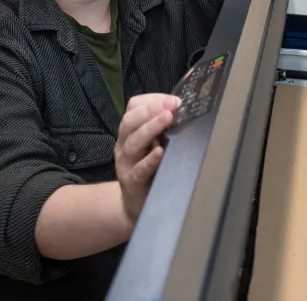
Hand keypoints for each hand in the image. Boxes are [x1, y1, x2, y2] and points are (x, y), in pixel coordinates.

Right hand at [114, 93, 180, 223]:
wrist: (134, 206)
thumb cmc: (147, 171)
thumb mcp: (150, 146)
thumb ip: (161, 129)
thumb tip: (182, 110)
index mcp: (129, 132)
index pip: (133, 107)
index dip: (152, 100)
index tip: (173, 100)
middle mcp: (124, 145)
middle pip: (130, 121)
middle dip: (150, 110)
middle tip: (170, 106)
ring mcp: (126, 164)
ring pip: (134, 142)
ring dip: (150, 128)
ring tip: (167, 118)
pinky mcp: (133, 183)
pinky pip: (140, 169)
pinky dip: (150, 160)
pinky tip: (160, 152)